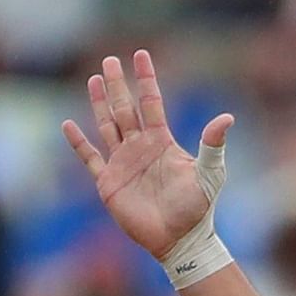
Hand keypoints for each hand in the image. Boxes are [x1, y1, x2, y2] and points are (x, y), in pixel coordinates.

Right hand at [62, 51, 233, 259]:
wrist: (179, 240)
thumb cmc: (197, 209)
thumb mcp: (209, 174)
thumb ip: (213, 145)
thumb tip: (227, 117)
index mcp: (162, 142)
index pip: (152, 103)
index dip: (146, 79)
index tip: (141, 55)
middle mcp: (140, 148)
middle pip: (125, 109)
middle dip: (118, 84)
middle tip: (110, 59)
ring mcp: (123, 163)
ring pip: (107, 126)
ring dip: (100, 103)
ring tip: (94, 79)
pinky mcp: (109, 182)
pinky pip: (89, 157)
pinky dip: (78, 142)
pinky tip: (68, 125)